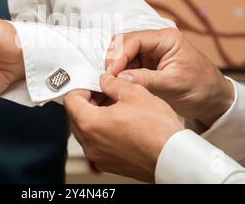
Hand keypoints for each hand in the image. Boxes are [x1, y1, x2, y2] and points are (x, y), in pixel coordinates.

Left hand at [65, 74, 182, 182]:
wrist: (173, 158)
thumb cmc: (157, 130)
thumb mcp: (135, 93)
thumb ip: (113, 83)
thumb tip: (105, 80)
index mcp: (90, 123)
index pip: (71, 100)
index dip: (82, 88)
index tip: (94, 85)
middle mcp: (90, 143)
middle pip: (77, 116)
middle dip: (89, 102)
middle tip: (106, 93)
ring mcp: (98, 156)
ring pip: (87, 131)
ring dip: (97, 117)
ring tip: (118, 108)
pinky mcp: (109, 164)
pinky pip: (98, 144)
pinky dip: (104, 132)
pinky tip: (123, 124)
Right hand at [106, 29, 234, 126]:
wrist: (214, 100)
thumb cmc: (201, 88)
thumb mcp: (174, 85)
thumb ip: (146, 80)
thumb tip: (120, 79)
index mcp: (166, 39)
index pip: (133, 40)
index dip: (118, 56)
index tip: (111, 74)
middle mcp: (156, 41)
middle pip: (124, 43)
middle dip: (113, 60)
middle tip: (108, 80)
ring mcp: (151, 52)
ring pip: (122, 54)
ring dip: (115, 68)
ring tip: (111, 85)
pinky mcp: (148, 64)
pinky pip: (127, 65)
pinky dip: (120, 74)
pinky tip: (118, 86)